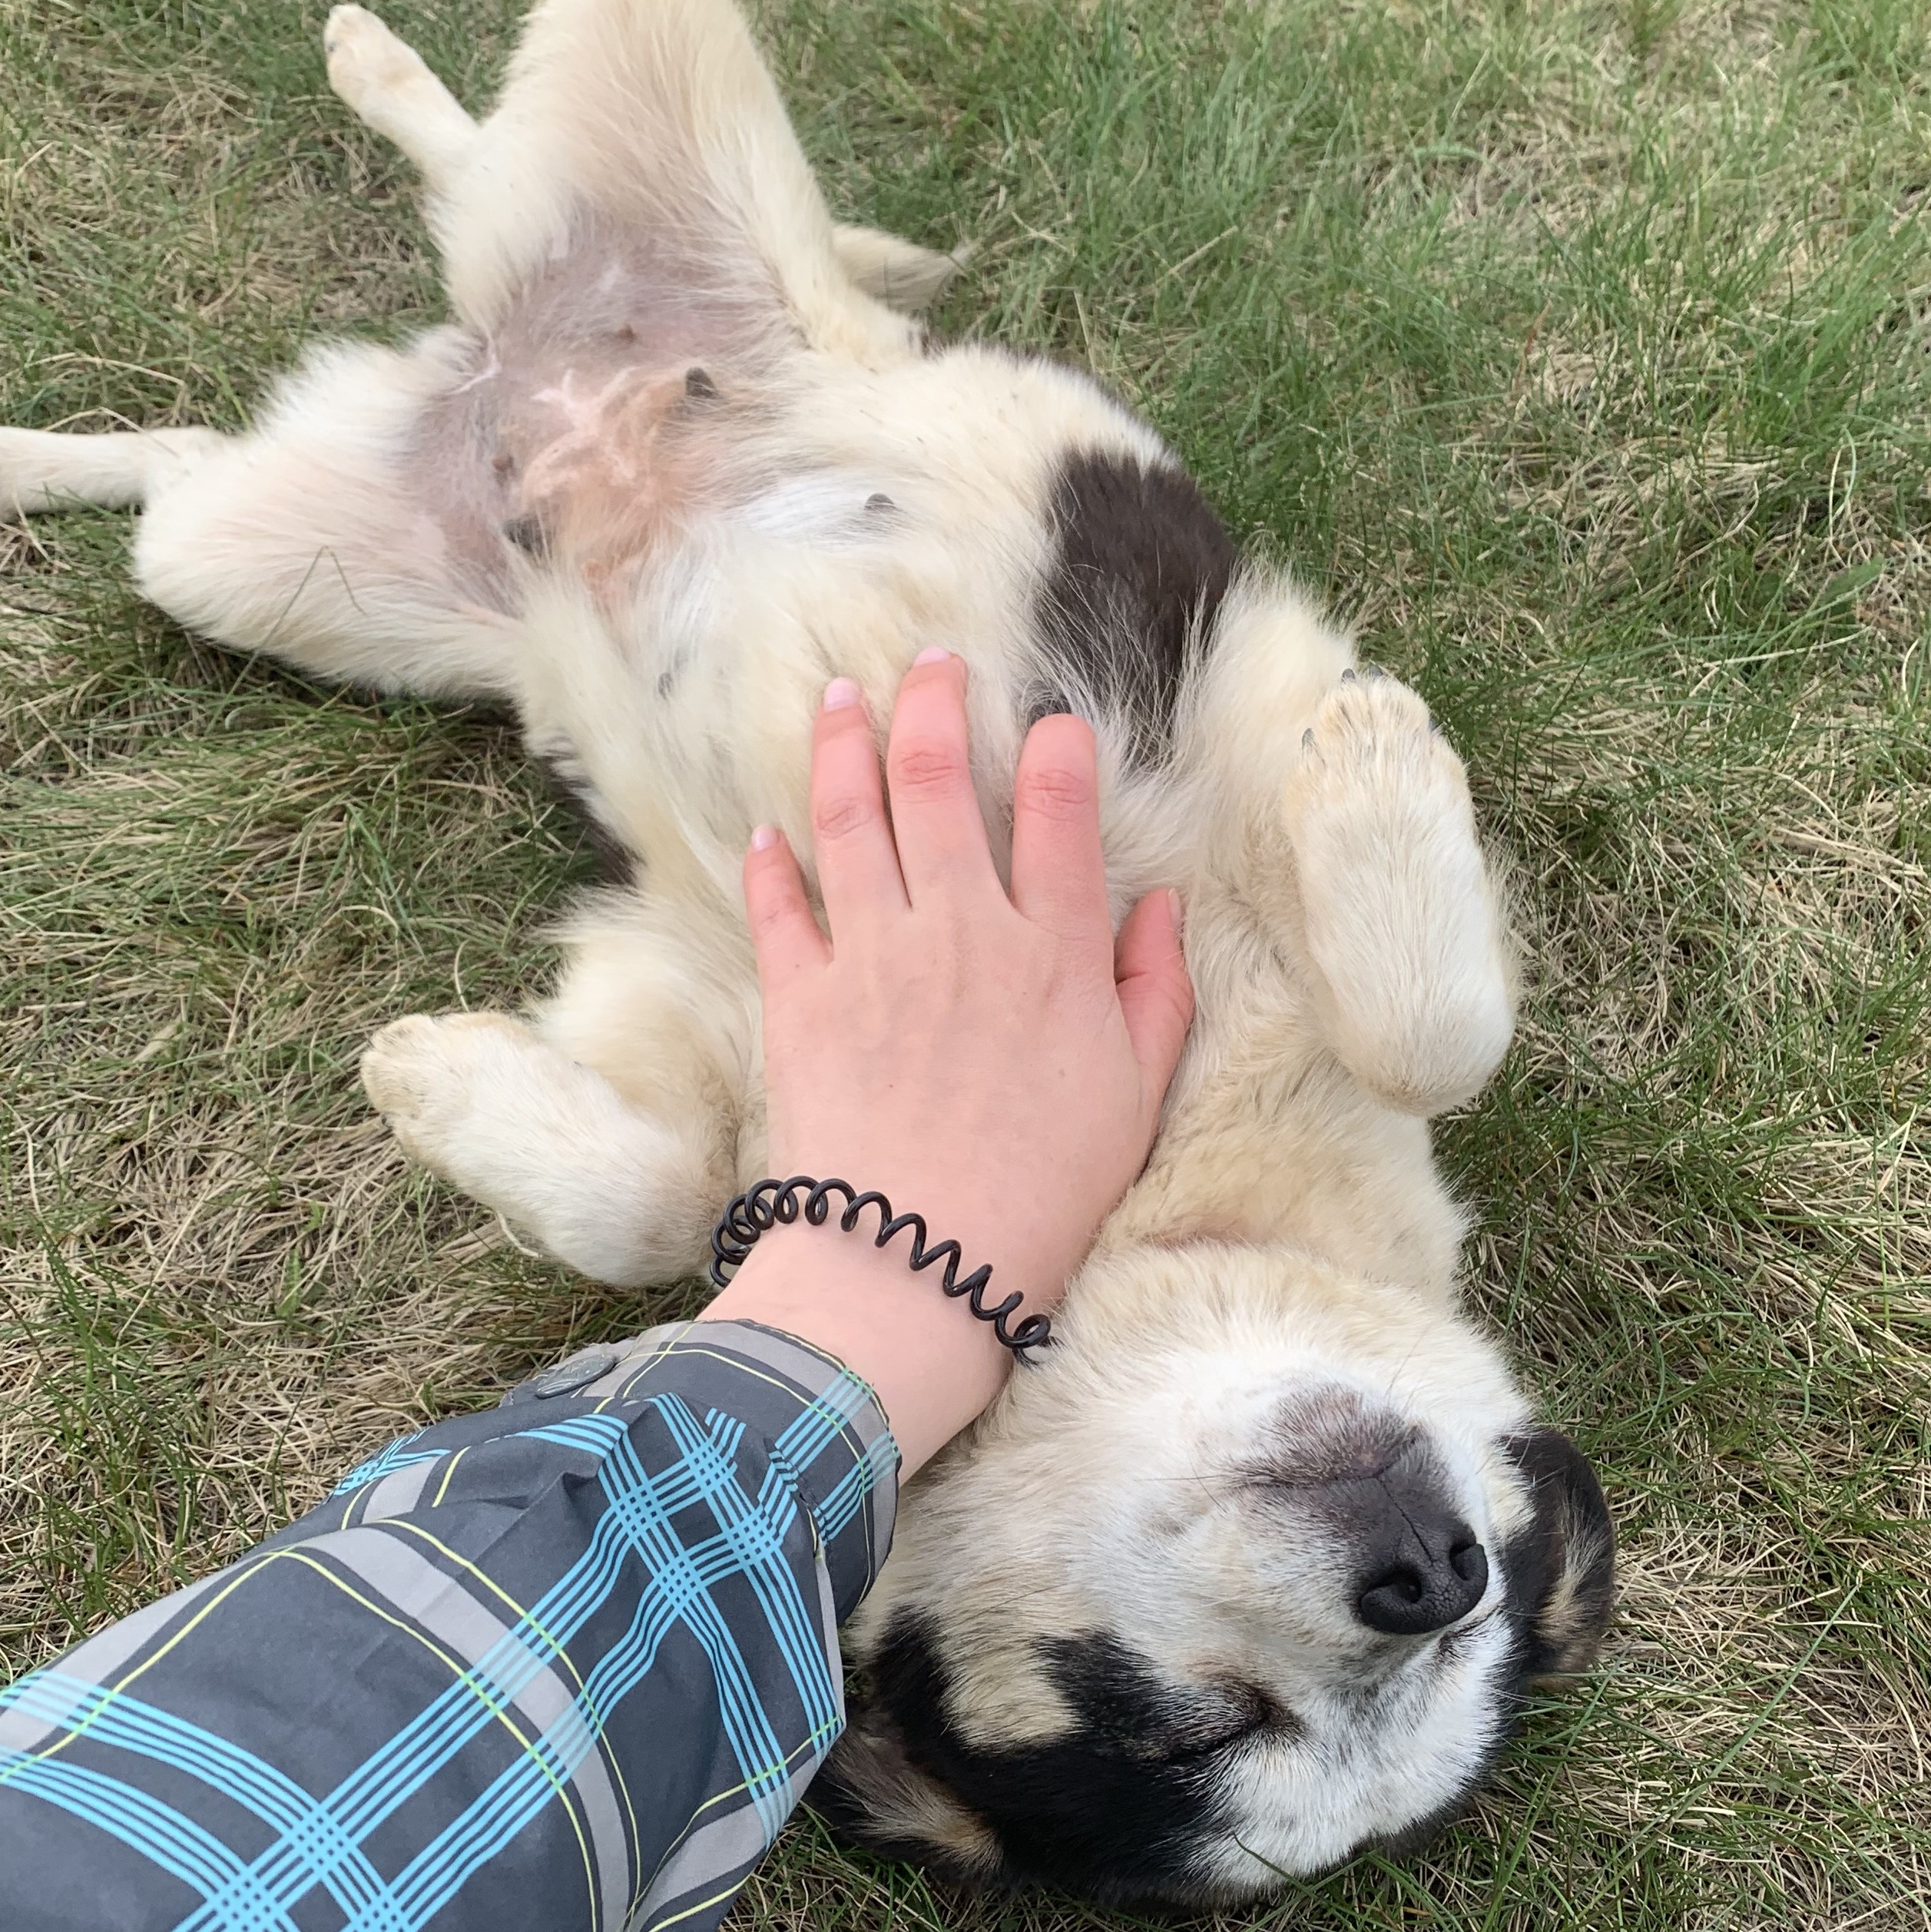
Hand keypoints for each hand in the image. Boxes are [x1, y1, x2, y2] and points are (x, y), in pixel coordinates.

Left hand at [697, 651, 1193, 1465]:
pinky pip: (778, 905)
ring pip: (849, 815)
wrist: (915, 1269)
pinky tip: (768, 831)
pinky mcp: (800, 999)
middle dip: (933, 703)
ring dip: (841, 743)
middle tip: (927, 663)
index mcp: (1054, 952)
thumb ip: (1154, 993)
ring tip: (838, 696)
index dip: (1059, 748)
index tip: (1054, 722)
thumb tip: (1162, 907)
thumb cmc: (1042, 1199)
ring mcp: (873, 957)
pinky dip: (771, 860)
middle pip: (940, 780)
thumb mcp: (1134, 1100)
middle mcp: (961, 930)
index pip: (1060, 810)